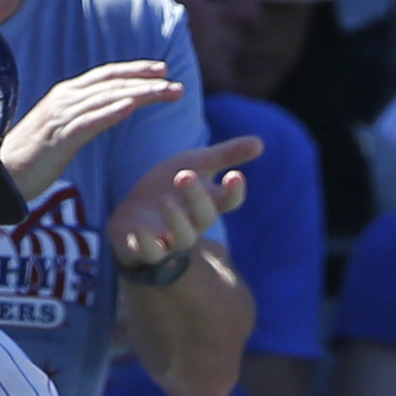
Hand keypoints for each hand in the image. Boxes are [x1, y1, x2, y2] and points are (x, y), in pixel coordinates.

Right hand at [3, 62, 183, 201]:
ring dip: (141, 94)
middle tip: (177, 85)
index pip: (105, 76)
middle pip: (112, 83)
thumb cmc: (28, 160)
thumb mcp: (59, 134)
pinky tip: (132, 107)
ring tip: (167, 93)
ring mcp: (60, 117)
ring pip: (107, 99)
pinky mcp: (57, 138)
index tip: (161, 70)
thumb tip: (103, 115)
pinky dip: (112, 112)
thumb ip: (80, 120)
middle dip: (147, 82)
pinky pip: (89, 122)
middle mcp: (63, 100)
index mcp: (64, 97)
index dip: (134, 71)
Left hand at [109, 135, 262, 269]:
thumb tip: (260, 142)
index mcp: (208, 202)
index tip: (235, 175)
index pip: (229, 201)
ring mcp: (171, 238)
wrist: (135, 210)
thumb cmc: (169, 186)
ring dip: (175, 219)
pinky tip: (139, 228)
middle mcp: (194, 224)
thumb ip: (225, 155)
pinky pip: (150, 252)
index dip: (234, 192)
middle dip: (197, 197)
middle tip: (185, 175)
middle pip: (205, 216)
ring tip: (165, 199)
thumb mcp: (195, 163)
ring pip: (182, 237)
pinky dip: (145, 243)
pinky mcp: (146, 248)